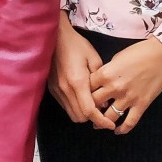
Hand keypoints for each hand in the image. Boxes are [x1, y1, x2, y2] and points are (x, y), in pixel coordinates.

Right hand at [48, 12, 111, 129]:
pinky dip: (75, 107)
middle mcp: (65, 90)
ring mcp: (56, 90)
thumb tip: (104, 100)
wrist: (54, 37)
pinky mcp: (52, 89)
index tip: (110, 125)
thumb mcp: (94, 58)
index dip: (101, 121)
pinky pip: (65, 106)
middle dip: (92, 118)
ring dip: (83, 114)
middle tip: (103, 112)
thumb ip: (100, 81)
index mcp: (77, 82)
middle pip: (80, 117)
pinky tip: (81, 98)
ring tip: (93, 105)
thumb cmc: (76, 45)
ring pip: (72, 114)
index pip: (89, 111)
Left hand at [89, 36, 161, 134]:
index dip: (83, 94)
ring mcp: (128, 97)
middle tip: (88, 114)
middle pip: (94, 104)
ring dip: (102, 123)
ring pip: (109, 117)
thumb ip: (106, 72)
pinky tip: (117, 131)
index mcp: (105, 74)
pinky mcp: (141, 104)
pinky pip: (130, 122)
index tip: (82, 98)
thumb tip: (100, 83)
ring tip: (99, 125)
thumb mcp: (116, 58)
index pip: (86, 88)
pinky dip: (122, 129)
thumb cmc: (139, 52)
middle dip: (90, 109)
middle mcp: (114, 87)